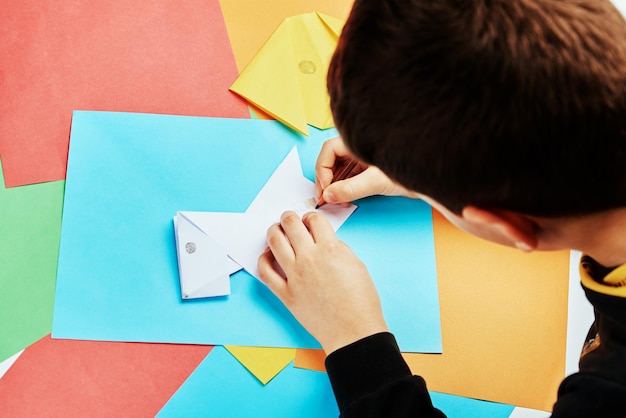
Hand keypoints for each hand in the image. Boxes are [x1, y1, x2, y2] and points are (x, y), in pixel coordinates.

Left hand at [258, 210, 387, 353]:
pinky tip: (267, 256)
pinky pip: (266, 272)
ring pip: (275, 242)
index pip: (314, 220)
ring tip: (276, 230)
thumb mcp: (357, 266)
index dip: (311, 217)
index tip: (310, 220)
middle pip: (291, 225)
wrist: (353, 331)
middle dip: (289, 217)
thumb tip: (324, 242)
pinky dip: (263, 260)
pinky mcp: (286, 293)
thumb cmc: (361, 302)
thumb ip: (339, 249)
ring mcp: (294, 275)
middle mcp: (309, 258)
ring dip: (274, 231)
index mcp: (330, 249)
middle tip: (289, 218)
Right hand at [315, 137, 418, 204]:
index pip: (329, 150)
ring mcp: (363, 158)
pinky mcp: (367, 169)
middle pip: (331, 160)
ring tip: (336, 200)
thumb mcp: (377, 181)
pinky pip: (348, 176)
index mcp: (359, 141)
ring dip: (334, 185)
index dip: (323, 170)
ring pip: (339, 169)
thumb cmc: (410, 169)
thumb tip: (329, 195)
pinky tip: (345, 198)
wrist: (431, 178)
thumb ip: (351, 189)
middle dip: (326, 179)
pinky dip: (343, 188)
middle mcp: (358, 147)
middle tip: (325, 198)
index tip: (325, 189)